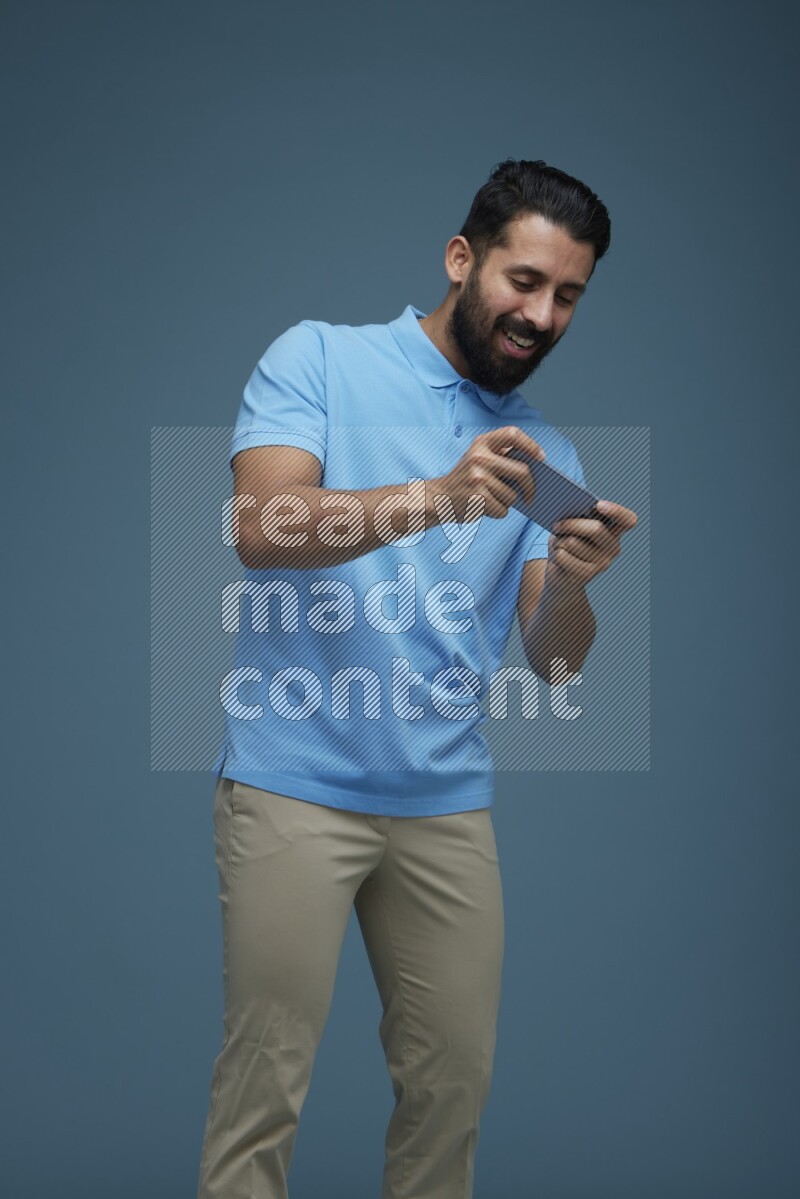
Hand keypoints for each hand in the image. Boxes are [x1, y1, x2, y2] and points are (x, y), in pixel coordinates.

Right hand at [431, 425, 545, 521]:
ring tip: (493, 499)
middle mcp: (479, 457)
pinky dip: (499, 512)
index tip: (540, 458)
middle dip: (530, 486)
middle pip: (522, 471)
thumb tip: (536, 467)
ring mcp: (478, 478)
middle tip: (531, 495)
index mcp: (481, 443)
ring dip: (508, 502)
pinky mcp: (477, 498)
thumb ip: (502, 457)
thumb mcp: (479, 458)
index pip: (513, 434)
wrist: (439, 498)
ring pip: (513, 495)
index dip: (530, 445)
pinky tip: (486, 507)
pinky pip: (503, 509)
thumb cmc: (466, 479)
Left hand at [547, 499, 637, 584]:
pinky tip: (557, 559)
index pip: (627, 520)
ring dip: (557, 541)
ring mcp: (602, 563)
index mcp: (614, 531)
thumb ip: (573, 520)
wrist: (562, 578)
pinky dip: (553, 554)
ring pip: (572, 542)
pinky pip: (562, 556)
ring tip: (558, 546)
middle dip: (571, 524)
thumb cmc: (566, 546)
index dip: (616, 511)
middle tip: (556, 525)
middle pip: (596, 529)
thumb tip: (563, 515)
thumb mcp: (571, 529)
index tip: (599, 505)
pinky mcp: (586, 575)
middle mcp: (613, 548)